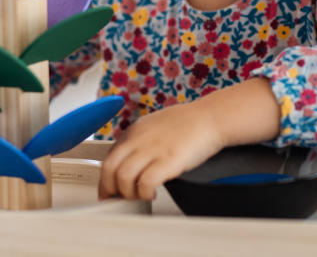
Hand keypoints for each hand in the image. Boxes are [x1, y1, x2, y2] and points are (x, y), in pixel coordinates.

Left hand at [99, 100, 224, 200]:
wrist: (210, 117)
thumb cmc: (187, 123)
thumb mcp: (153, 126)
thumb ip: (139, 142)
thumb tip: (129, 162)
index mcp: (133, 132)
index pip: (108, 158)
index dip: (105, 179)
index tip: (109, 190)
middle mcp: (138, 139)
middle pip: (109, 168)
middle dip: (109, 189)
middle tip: (117, 199)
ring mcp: (153, 149)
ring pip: (122, 177)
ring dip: (127, 193)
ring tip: (138, 196)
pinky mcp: (168, 160)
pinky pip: (145, 182)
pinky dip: (144, 193)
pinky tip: (151, 194)